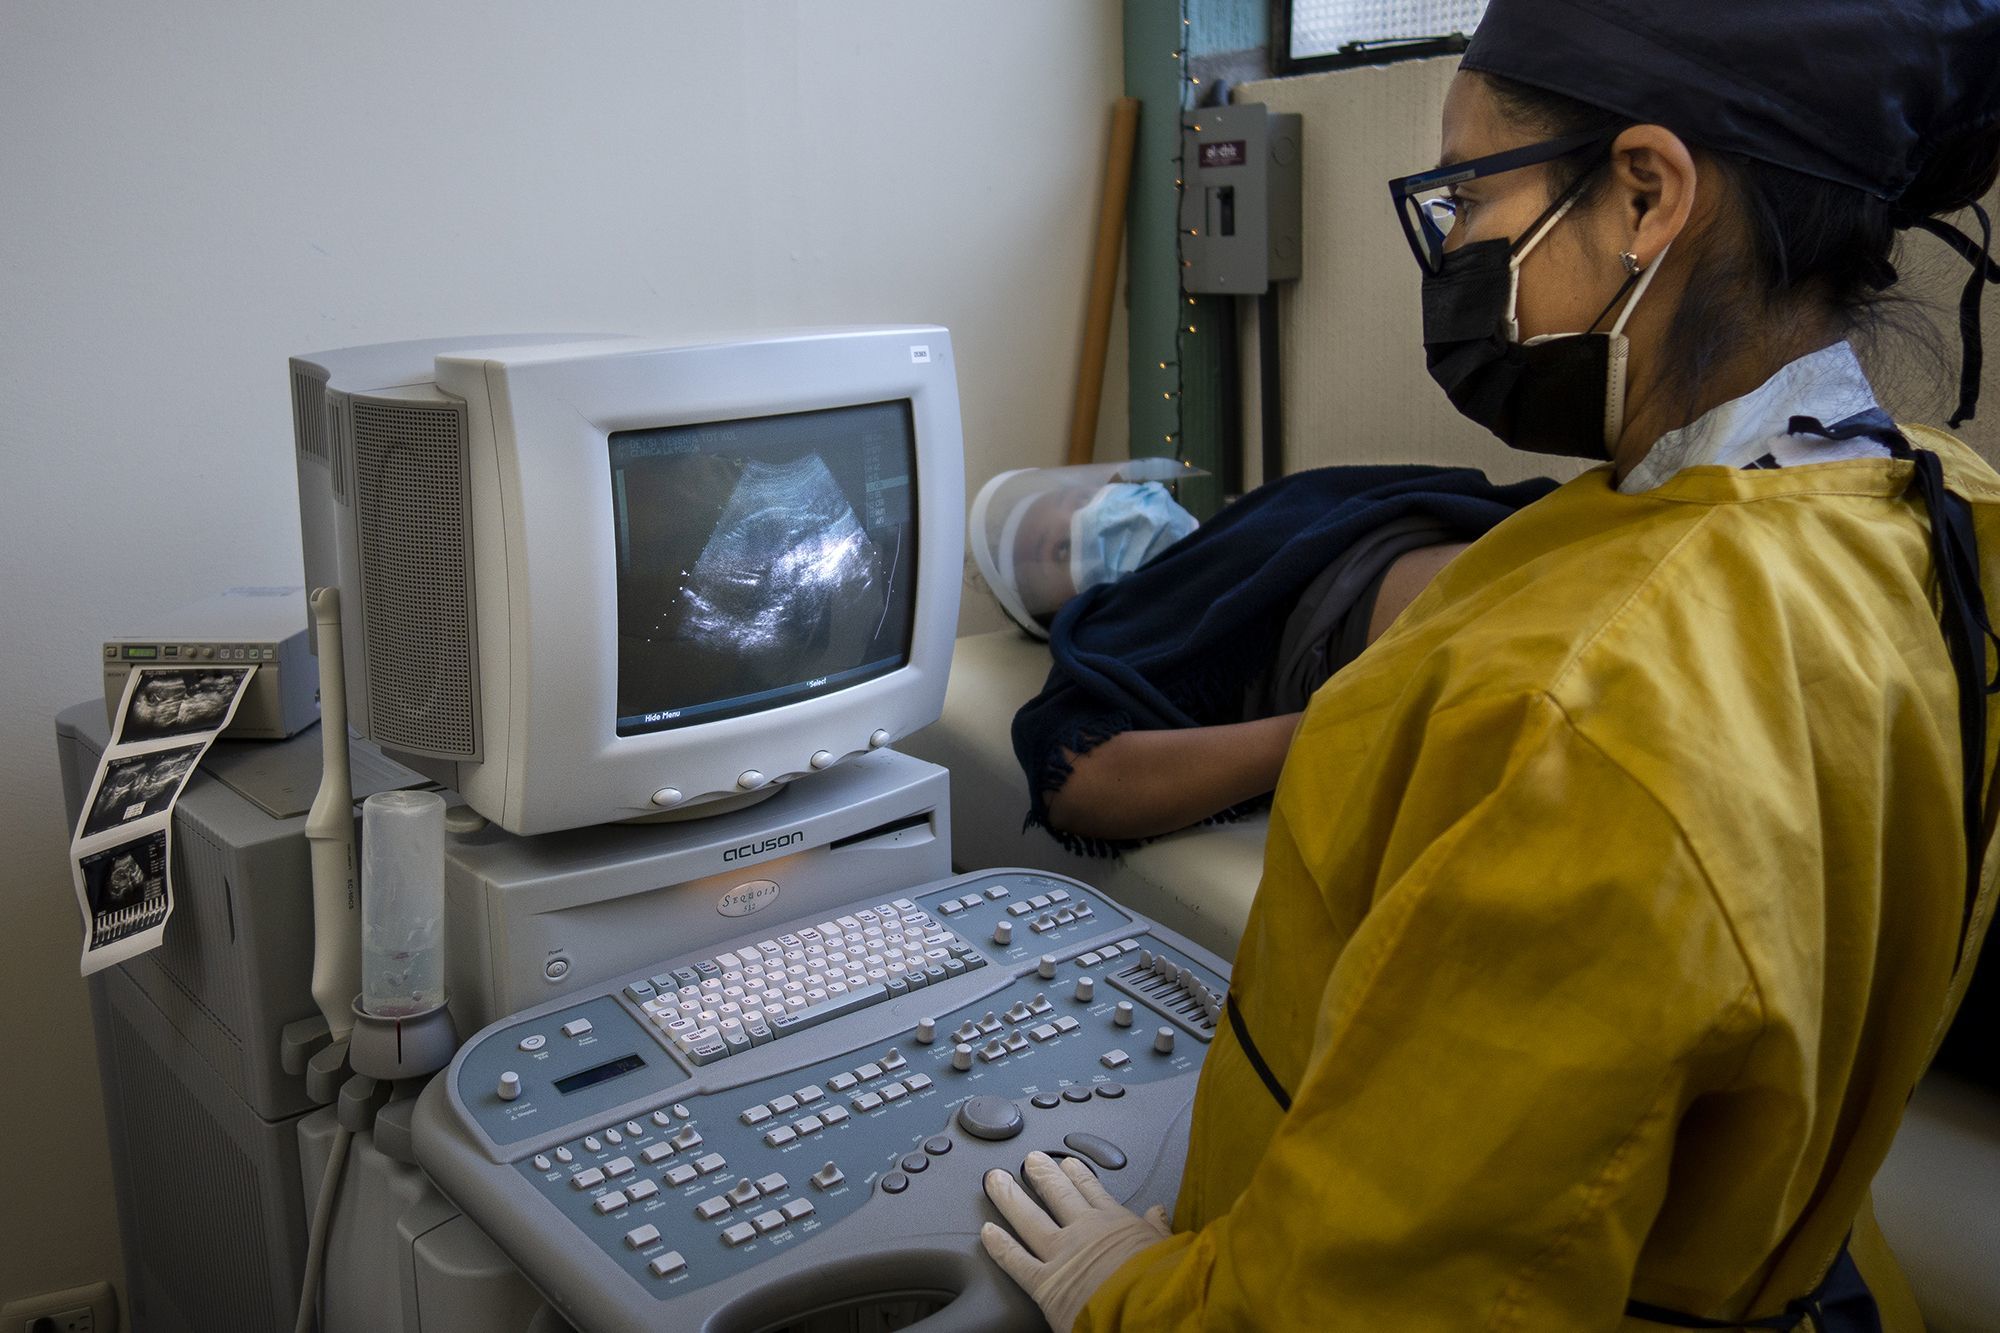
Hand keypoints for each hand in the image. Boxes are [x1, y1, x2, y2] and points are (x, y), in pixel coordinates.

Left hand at [980, 1151, 1171, 1331]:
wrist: (1150, 1310)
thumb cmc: (1163, 1284)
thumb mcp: (1169, 1248)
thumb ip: (1158, 1228)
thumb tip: (1159, 1211)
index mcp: (1115, 1223)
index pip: (1092, 1191)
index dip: (1077, 1175)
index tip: (1068, 1163)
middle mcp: (1084, 1231)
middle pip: (1056, 1194)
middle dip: (1041, 1174)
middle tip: (1029, 1160)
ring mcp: (1061, 1254)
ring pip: (1028, 1218)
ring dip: (1009, 1197)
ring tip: (996, 1180)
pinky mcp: (1045, 1283)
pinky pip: (1016, 1261)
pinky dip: (999, 1246)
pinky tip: (986, 1232)